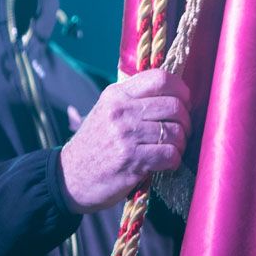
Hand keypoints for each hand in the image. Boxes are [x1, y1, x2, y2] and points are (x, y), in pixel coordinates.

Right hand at [59, 69, 190, 212]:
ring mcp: (126, 135)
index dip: (181, 90)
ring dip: (181, 144)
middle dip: (185, 121)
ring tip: (172, 149)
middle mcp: (121, 111)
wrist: (70, 177)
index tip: (184, 103)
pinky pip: (170, 155)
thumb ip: (134, 99)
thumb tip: (174, 92)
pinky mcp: (132, 160)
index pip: (161, 78)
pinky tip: (165, 163)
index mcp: (117, 94)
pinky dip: (174, 160)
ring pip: (175, 132)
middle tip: (182, 132)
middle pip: (174, 106)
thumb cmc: (95, 144)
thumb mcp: (107, 111)